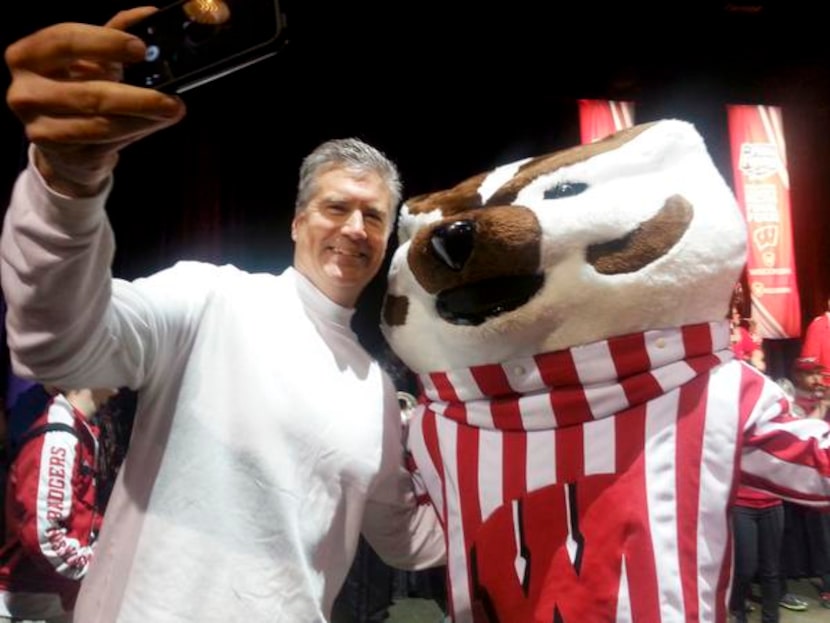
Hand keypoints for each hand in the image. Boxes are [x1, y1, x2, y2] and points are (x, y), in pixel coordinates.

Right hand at [4, 8, 186, 196]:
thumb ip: (115, 36)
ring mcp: (37, 125)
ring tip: (172, 110)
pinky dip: (134, 130)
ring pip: (101, 122)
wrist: (66, 146)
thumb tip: (149, 13)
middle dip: (137, 96)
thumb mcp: (93, 62)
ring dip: (143, 117)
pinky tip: (154, 123)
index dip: (105, 43)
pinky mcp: (56, 151)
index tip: (140, 48)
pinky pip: (103, 141)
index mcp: (28, 55)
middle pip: (88, 92)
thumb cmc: (80, 93)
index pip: (64, 40)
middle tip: (170, 95)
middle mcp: (24, 90)